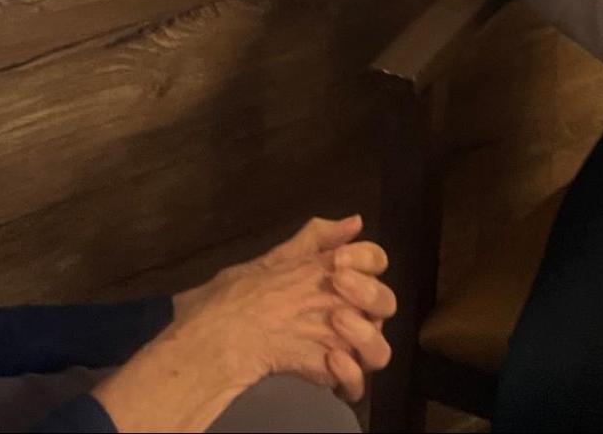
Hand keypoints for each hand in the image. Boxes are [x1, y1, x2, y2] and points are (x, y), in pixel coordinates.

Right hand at [95, 216, 394, 431]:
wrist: (217, 337)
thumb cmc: (231, 297)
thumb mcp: (272, 258)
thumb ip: (315, 237)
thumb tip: (354, 221)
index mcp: (324, 267)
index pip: (375, 257)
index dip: (367, 262)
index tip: (339, 269)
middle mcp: (337, 300)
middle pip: (385, 300)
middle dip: (371, 301)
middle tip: (339, 310)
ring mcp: (335, 336)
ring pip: (379, 347)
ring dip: (365, 344)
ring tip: (336, 344)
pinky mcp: (325, 369)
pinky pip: (355, 382)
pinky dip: (348, 379)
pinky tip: (328, 370)